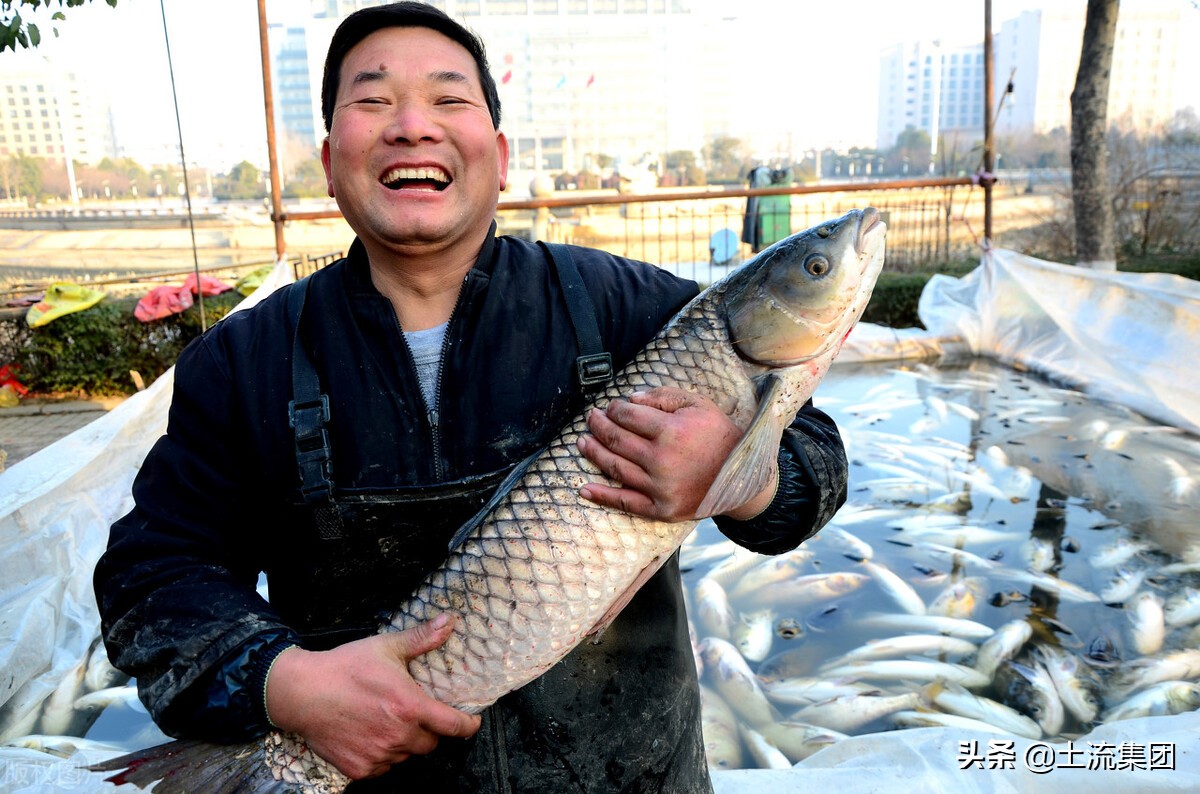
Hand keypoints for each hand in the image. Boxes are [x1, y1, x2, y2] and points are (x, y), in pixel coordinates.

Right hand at [264, 614, 480, 779]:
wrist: (302, 692)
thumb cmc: (345, 667)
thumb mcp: (386, 647)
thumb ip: (422, 638)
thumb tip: (449, 622)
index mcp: (410, 707)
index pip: (454, 726)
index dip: (468, 725)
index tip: (471, 721)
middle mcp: (398, 736)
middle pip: (430, 743)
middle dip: (428, 730)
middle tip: (413, 713)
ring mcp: (379, 755)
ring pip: (406, 755)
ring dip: (404, 742)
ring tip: (387, 721)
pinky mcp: (359, 769)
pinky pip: (383, 767)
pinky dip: (382, 755)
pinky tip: (370, 734)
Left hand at [576, 386, 775, 520]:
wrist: (742, 477)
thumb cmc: (719, 435)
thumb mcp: (698, 405)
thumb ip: (663, 396)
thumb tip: (629, 399)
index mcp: (671, 431)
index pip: (627, 416)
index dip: (613, 409)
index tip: (610, 407)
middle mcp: (661, 460)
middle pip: (616, 440)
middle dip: (598, 426)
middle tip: (590, 419)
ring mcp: (659, 487)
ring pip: (614, 467)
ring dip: (593, 453)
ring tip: (581, 442)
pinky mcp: (660, 509)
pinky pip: (624, 502)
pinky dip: (601, 496)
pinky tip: (584, 489)